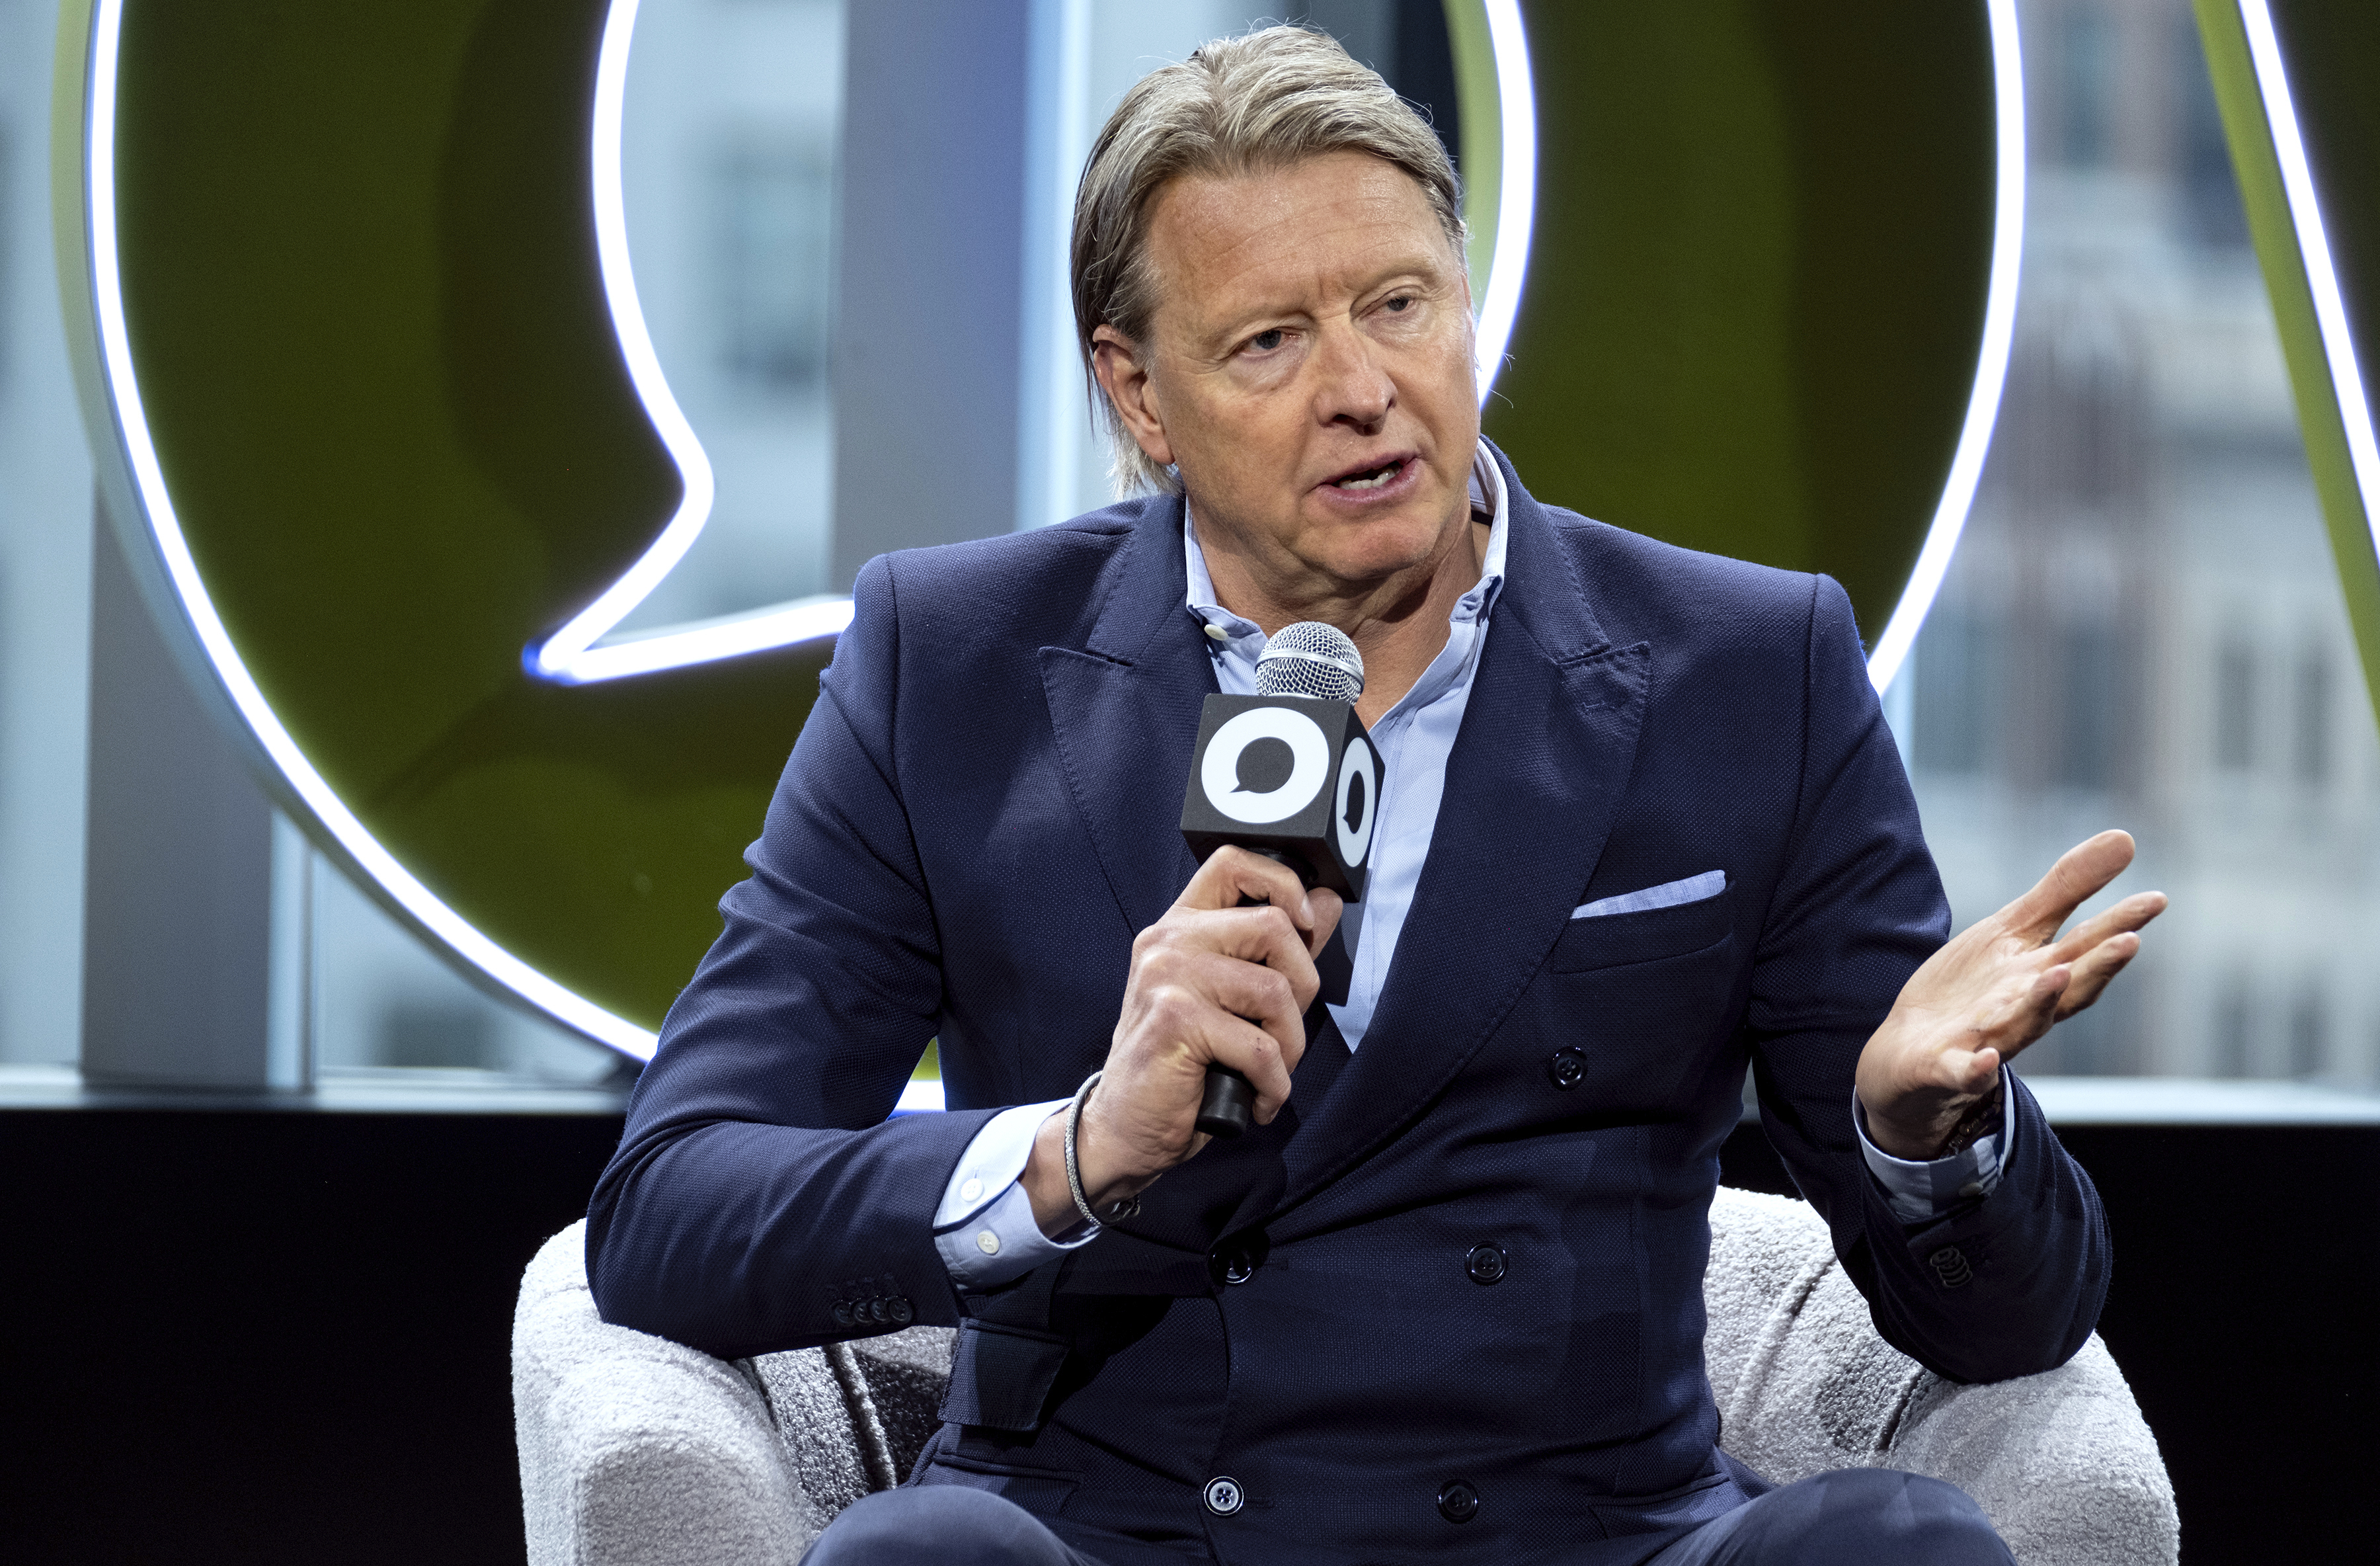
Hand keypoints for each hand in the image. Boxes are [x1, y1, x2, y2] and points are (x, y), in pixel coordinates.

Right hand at [1021, 848, 1342, 1235]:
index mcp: (1180, 926)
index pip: (1234, 862)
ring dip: (1290, 1047)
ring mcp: (1168, 977)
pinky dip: (1273, 1086)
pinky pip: (1261, 1048)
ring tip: (1267, 1074)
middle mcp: (1169, 941)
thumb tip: (1325, 902)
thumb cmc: (1180, 1065)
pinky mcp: (1176, 1021)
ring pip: (1276, 991)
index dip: (1283, 884)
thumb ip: (1275, 949)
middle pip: (1274, 925)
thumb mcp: (1231, 998)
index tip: (1304, 924)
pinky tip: (1255, 1099)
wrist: (1123, 1126)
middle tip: (1282, 1033)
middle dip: (1303, 987)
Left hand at [1856, 830, 2166, 1159]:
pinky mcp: (1948, 1065)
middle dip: (2097, 967)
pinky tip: (1985, 1058)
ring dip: (2041, 1003)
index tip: (2156, 898)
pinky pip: (1965, 1071)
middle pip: (2068, 990)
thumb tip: (2125, 838)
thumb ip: (2066, 890)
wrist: (1915, 1049)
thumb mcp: (2015, 930)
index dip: (2121, 925)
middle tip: (2130, 940)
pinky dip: (1976, 1067)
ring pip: (2023, 1026)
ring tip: (2058, 972)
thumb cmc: (1977, 987)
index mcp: (2043, 974)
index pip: (2088, 948)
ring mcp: (1988, 1039)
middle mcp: (2025, 1010)